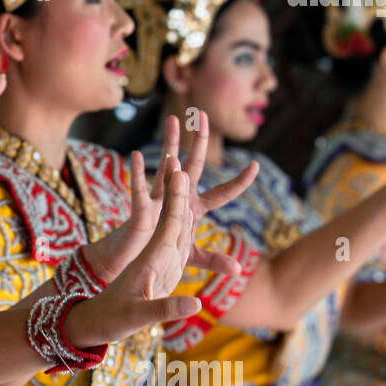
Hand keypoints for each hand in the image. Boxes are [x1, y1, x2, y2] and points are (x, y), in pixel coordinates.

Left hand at [66, 165, 203, 347]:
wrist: (96, 321)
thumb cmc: (114, 316)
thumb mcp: (138, 314)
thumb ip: (166, 309)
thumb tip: (197, 304)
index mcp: (154, 254)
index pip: (169, 218)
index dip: (176, 194)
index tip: (180, 168)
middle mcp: (158, 249)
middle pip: (174, 208)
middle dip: (177, 181)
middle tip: (184, 148)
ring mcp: (158, 254)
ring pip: (173, 216)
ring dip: (176, 190)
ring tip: (178, 161)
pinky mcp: (155, 263)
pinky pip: (169, 237)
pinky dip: (174, 218)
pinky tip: (180, 203)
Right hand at [95, 112, 257, 280]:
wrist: (129, 262)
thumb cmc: (157, 253)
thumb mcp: (188, 256)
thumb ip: (213, 260)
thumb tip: (238, 269)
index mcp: (192, 208)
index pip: (221, 193)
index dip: (238, 182)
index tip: (256, 165)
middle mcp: (177, 198)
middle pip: (193, 166)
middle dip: (199, 141)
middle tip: (203, 115)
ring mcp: (158, 201)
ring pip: (166, 167)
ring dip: (170, 143)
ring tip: (173, 119)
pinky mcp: (140, 210)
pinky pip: (139, 190)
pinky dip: (137, 173)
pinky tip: (137, 155)